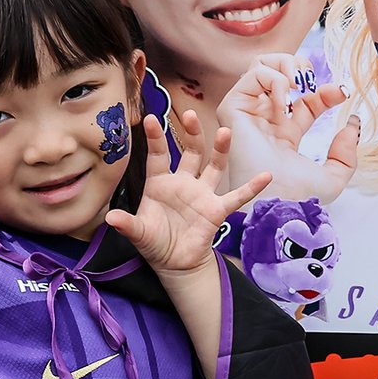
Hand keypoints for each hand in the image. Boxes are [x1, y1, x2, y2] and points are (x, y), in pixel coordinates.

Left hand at [106, 112, 270, 274]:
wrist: (174, 263)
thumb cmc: (155, 241)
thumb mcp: (138, 233)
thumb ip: (127, 224)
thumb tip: (111, 218)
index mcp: (160, 183)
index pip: (158, 155)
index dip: (155, 138)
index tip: (151, 118)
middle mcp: (183, 182)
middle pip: (190, 152)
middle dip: (191, 134)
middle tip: (189, 115)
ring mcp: (202, 194)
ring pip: (213, 167)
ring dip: (220, 150)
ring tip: (225, 132)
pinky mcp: (216, 210)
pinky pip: (236, 197)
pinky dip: (251, 188)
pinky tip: (265, 175)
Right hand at [217, 53, 358, 204]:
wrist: (276, 200)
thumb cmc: (299, 196)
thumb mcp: (335, 176)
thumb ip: (346, 152)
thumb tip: (352, 125)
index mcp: (284, 133)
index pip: (305, 99)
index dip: (325, 91)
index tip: (342, 94)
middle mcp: (264, 120)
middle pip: (278, 72)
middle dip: (299, 66)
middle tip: (312, 84)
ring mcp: (248, 113)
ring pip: (261, 65)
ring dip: (286, 66)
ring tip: (300, 84)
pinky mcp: (233, 109)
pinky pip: (254, 74)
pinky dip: (275, 78)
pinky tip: (284, 100)